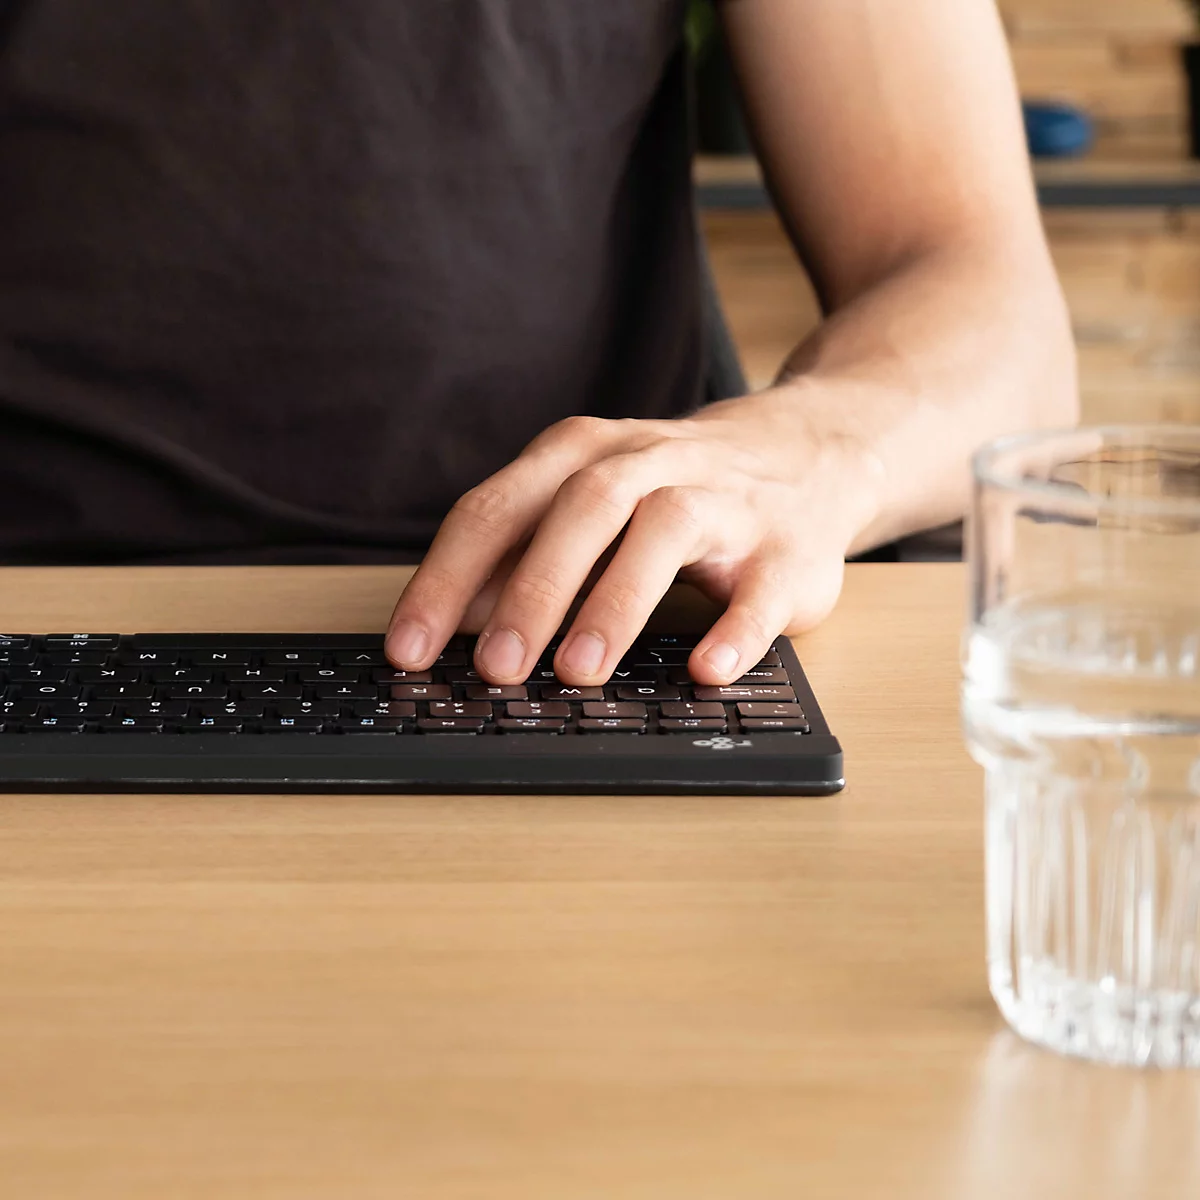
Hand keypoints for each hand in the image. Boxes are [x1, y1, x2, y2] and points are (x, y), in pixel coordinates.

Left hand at [386, 392, 880, 685]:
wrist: (807, 451)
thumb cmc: (673, 489)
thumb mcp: (589, 504)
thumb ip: (523, 554)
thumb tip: (449, 624)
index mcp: (586, 453)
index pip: (499, 509)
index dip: (447, 579)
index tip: (409, 649)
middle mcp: (651, 463)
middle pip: (581, 509)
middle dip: (532, 588)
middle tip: (495, 667)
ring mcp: (725, 500)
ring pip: (666, 533)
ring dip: (617, 603)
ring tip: (580, 671)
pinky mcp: (787, 548)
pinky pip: (762, 589)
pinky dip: (736, 630)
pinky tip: (706, 670)